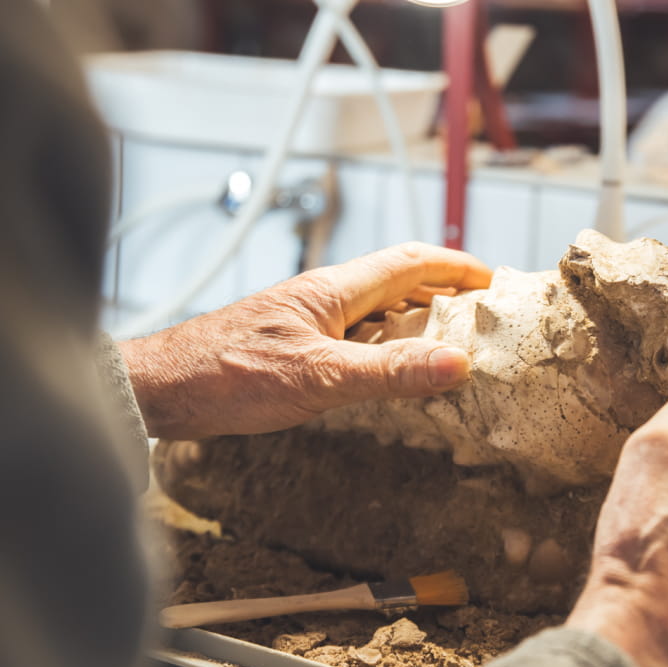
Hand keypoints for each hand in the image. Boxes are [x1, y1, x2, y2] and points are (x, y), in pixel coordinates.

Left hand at [119, 243, 492, 438]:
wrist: (162, 390)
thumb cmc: (228, 375)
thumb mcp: (320, 376)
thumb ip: (389, 372)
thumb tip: (457, 363)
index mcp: (333, 291)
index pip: (408, 262)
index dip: (455, 266)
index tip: (492, 280)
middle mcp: (324, 300)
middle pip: (397, 283)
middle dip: (444, 292)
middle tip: (481, 316)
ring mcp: (308, 323)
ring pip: (377, 314)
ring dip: (417, 323)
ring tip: (451, 347)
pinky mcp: (295, 350)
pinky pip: (355, 341)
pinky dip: (387, 351)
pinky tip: (393, 376)